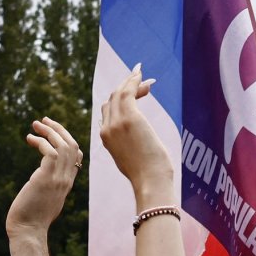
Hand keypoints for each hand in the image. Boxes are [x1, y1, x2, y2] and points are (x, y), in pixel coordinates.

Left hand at [8, 118, 83, 235]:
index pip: (77, 155)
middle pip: (72, 145)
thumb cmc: (31, 218)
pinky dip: (40, 141)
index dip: (67, 139)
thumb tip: (41, 179)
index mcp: (67, 183)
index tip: (53, 132)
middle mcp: (66, 179)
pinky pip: (50, 151)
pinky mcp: (46, 178)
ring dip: (49, 131)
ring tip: (35, 125)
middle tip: (43, 120)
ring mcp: (58, 178)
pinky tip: (29, 139)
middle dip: (58, 129)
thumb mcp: (45, 199)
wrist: (28, 231)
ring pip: (63, 145)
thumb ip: (48, 186)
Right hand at [98, 65, 172, 202]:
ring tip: (144, 76)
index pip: (108, 111)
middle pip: (111, 100)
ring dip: (131, 82)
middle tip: (143, 83)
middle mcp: (106, 129)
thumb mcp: (132, 159)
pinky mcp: (129, 118)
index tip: (137, 94)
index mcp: (106, 139)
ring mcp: (116, 123)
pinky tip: (142, 75)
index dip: (120, 100)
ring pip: (118, 93)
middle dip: (126, 88)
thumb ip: (128, 146)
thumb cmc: (147, 175)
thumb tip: (137, 141)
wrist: (149, 181)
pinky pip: (128, 91)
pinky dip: (134, 80)